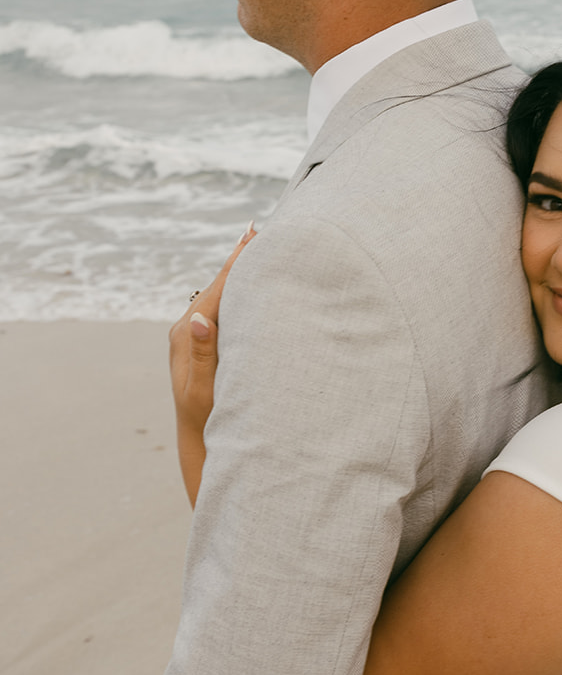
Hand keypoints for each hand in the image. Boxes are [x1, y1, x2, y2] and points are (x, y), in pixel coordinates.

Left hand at [170, 221, 255, 504]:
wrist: (199, 445)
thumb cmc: (206, 422)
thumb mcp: (203, 390)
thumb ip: (202, 354)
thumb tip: (199, 319)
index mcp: (188, 333)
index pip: (218, 289)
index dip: (239, 261)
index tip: (255, 234)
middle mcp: (189, 328)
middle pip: (220, 286)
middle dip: (242, 259)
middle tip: (260, 228)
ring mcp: (196, 335)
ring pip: (224, 296)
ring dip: (243, 274)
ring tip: (260, 246)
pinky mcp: (205, 343)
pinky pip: (226, 309)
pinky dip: (242, 292)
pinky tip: (255, 283)